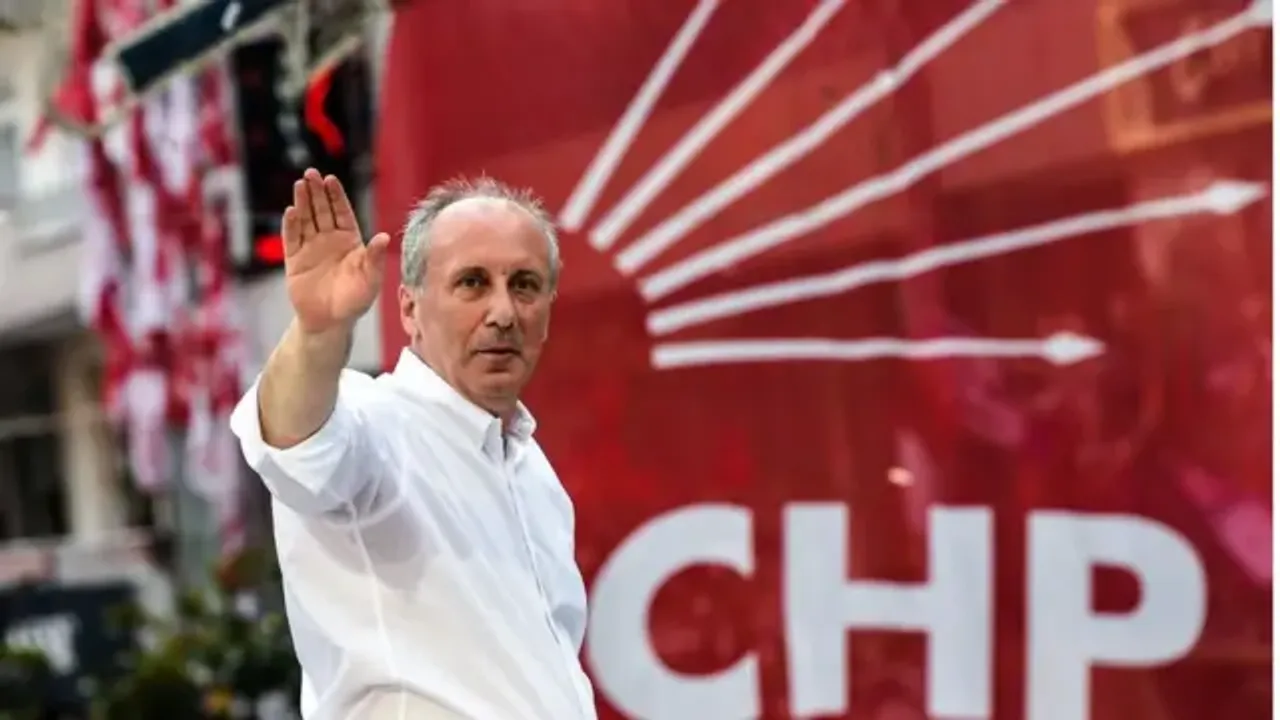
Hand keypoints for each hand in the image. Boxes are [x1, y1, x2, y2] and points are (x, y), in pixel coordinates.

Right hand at [283, 168, 390, 334]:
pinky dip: (291, 225)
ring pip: (306, 220)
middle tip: (311, 173)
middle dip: (317, 192)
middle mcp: (329, 240)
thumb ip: (374, 258)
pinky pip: (292, 238)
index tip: (331, 179)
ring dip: (302, 202)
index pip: (342, 212)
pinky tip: (291, 211)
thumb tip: (385, 237)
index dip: (336, 196)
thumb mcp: (370, 279)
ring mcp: (311, 248)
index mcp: (349, 240)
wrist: (330, 322)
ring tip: (300, 184)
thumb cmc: (355, 300)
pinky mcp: (294, 260)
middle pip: (322, 210)